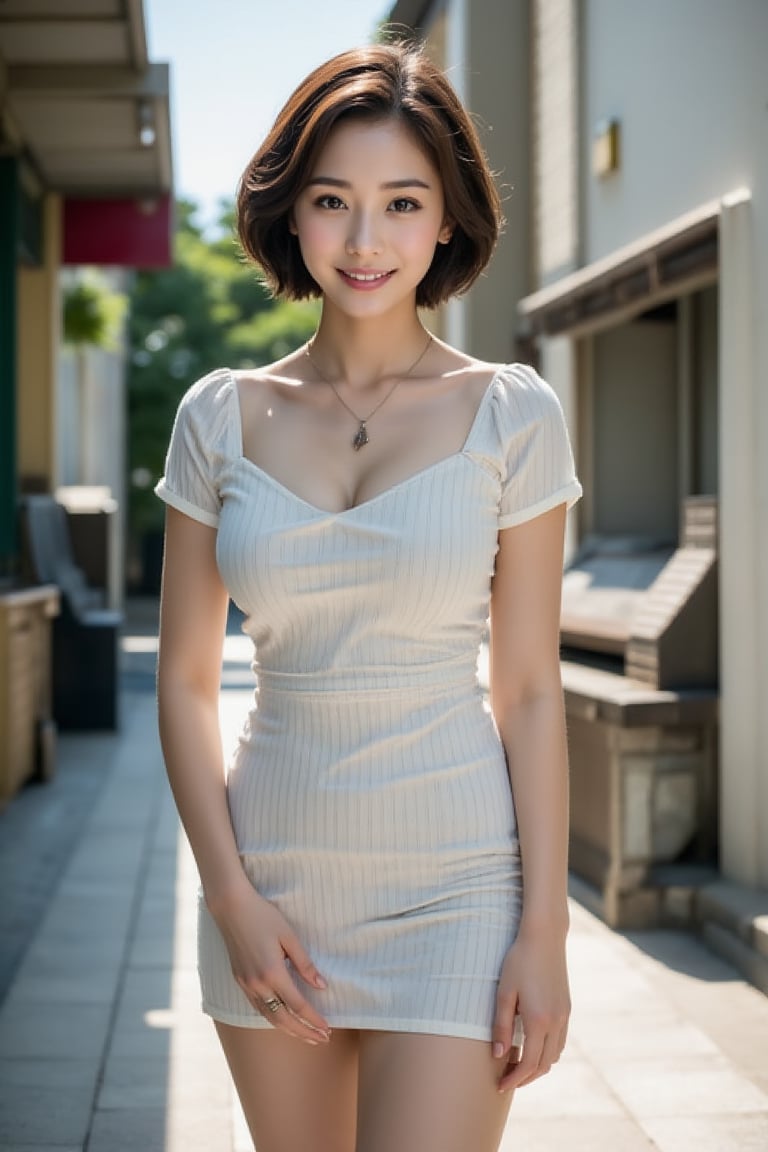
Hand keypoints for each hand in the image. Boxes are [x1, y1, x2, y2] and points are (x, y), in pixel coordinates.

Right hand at [210, 882, 330, 1044]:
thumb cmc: (263, 916)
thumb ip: (304, 964)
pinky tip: (282, 1019)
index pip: (298, 1005)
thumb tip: (322, 985)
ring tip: (305, 1035)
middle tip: (321, 1039)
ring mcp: (246, 984)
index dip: (314, 1019)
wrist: (231, 907)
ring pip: (269, 1016)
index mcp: (272, 973)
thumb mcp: (289, 936)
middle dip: (303, 1031)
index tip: (328, 1029)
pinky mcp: (240, 980)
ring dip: (288, 1028)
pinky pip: (258, 1007)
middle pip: (283, 1018)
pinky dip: (273, 1018)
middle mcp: (258, 984)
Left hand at [492, 926, 569, 1091]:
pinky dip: (548, 1051)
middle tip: (507, 1080)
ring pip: (555, 1055)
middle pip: (544, 1065)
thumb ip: (501, 1025)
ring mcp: (565, 1015)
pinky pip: (560, 1041)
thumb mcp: (504, 992)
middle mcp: (556, 1022)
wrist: (544, 936)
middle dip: (526, 1077)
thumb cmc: (519, 960)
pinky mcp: (567, 1007)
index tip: (500, 1086)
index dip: (514, 1079)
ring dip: (538, 1066)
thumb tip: (498, 1055)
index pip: (529, 1064)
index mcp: (539, 1020)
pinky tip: (533, 1046)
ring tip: (518, 1065)